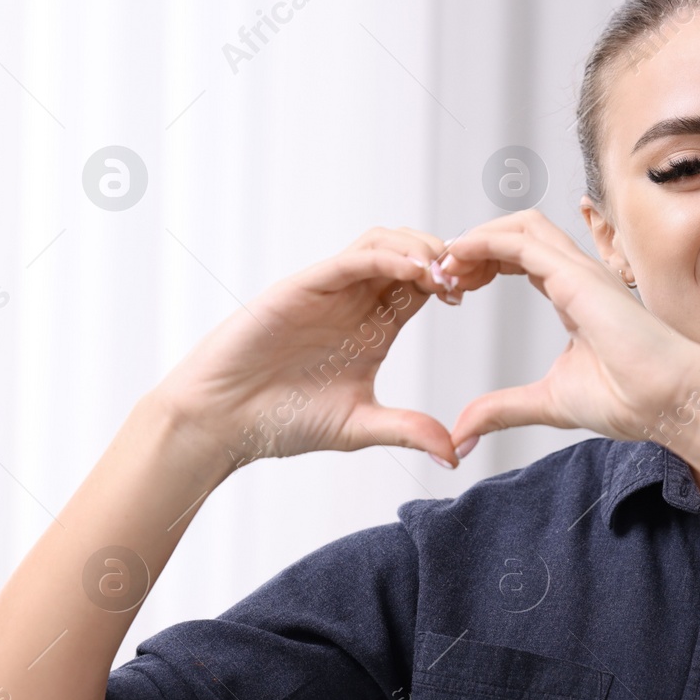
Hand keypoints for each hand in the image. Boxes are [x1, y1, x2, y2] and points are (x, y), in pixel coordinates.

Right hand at [152, 226, 467, 468]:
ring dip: (420, 249)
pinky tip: (414, 270)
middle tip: (470, 277)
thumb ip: (408, 431)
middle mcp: (355, 301)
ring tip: (447, 273)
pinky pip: (351, 258)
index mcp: (375, 327)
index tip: (477, 294)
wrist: (223, 422)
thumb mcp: (359, 426)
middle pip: (411, 254)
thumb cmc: (282, 421)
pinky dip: (386, 257)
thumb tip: (456, 455)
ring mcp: (330, 291)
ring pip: (384, 244)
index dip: (455, 283)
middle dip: (445, 258)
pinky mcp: (303, 287)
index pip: (424, 288)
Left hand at [436, 209, 699, 446]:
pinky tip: (459, 259)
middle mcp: (577, 276)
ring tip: (445, 266)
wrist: (669, 401)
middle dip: (473, 248)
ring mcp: (580, 271)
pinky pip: (522, 242)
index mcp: (572, 297)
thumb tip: (462, 432)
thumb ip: (504, 409)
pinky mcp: (578, 276)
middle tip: (441, 276)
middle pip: (516, 234)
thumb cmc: (632, 400)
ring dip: (476, 239)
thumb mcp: (548, 402)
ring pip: (519, 226)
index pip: (519, 259)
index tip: (451, 291)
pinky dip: (485, 242)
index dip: (481, 266)